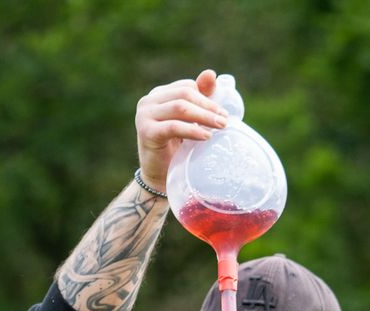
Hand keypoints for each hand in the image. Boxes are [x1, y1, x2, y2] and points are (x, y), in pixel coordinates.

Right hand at [135, 71, 227, 190]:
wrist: (158, 178)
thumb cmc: (175, 150)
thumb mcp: (189, 122)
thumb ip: (199, 99)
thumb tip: (212, 73)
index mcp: (159, 95)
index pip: (186, 87)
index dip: (206, 97)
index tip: (223, 112)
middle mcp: (149, 101)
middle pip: (184, 94)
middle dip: (208, 106)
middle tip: (225, 120)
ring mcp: (145, 115)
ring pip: (180, 108)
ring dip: (204, 117)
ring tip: (221, 127)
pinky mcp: (146, 132)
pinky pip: (173, 126)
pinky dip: (192, 131)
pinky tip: (206, 137)